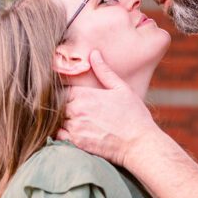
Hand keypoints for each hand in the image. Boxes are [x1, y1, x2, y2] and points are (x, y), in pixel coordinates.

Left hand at [57, 50, 154, 165]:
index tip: (75, 97)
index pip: (61, 90)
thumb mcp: (122, 89)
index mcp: (85, 95)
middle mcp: (76, 111)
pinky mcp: (77, 144)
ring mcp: (75, 128)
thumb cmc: (134, 115)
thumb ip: (104, 71)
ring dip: (63, 120)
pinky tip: (75, 132)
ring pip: (57, 121)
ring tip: (77, 121)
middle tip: (76, 110)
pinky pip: (59, 136)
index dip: (67, 93)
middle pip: (57, 105)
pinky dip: (63, 133)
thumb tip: (94, 53)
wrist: (140, 143)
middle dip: (64, 106)